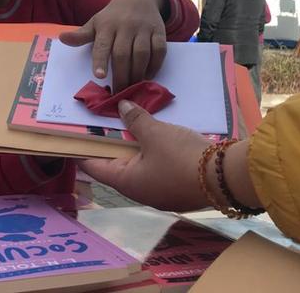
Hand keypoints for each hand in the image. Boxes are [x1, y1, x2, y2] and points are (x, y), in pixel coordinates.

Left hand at [59, 0, 166, 91]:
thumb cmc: (112, 16)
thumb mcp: (95, 23)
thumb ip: (81, 35)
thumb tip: (62, 39)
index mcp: (106, 26)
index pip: (102, 45)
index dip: (100, 61)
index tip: (98, 76)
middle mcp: (125, 26)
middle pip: (122, 54)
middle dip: (120, 75)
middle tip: (118, 91)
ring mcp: (143, 29)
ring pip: (142, 54)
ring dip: (137, 73)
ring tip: (132, 87)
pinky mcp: (159, 32)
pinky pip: (159, 51)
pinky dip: (154, 65)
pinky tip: (147, 76)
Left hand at [79, 100, 210, 210]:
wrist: (226, 178)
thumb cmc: (182, 157)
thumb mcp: (155, 133)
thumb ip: (136, 120)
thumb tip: (122, 107)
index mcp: (127, 182)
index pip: (95, 168)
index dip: (83, 153)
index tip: (73, 140)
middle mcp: (140, 192)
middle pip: (116, 167)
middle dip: (110, 146)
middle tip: (102, 125)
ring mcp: (159, 193)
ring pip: (138, 168)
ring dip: (133, 149)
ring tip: (127, 128)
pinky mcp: (176, 189)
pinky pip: (155, 170)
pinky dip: (150, 154)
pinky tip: (153, 139)